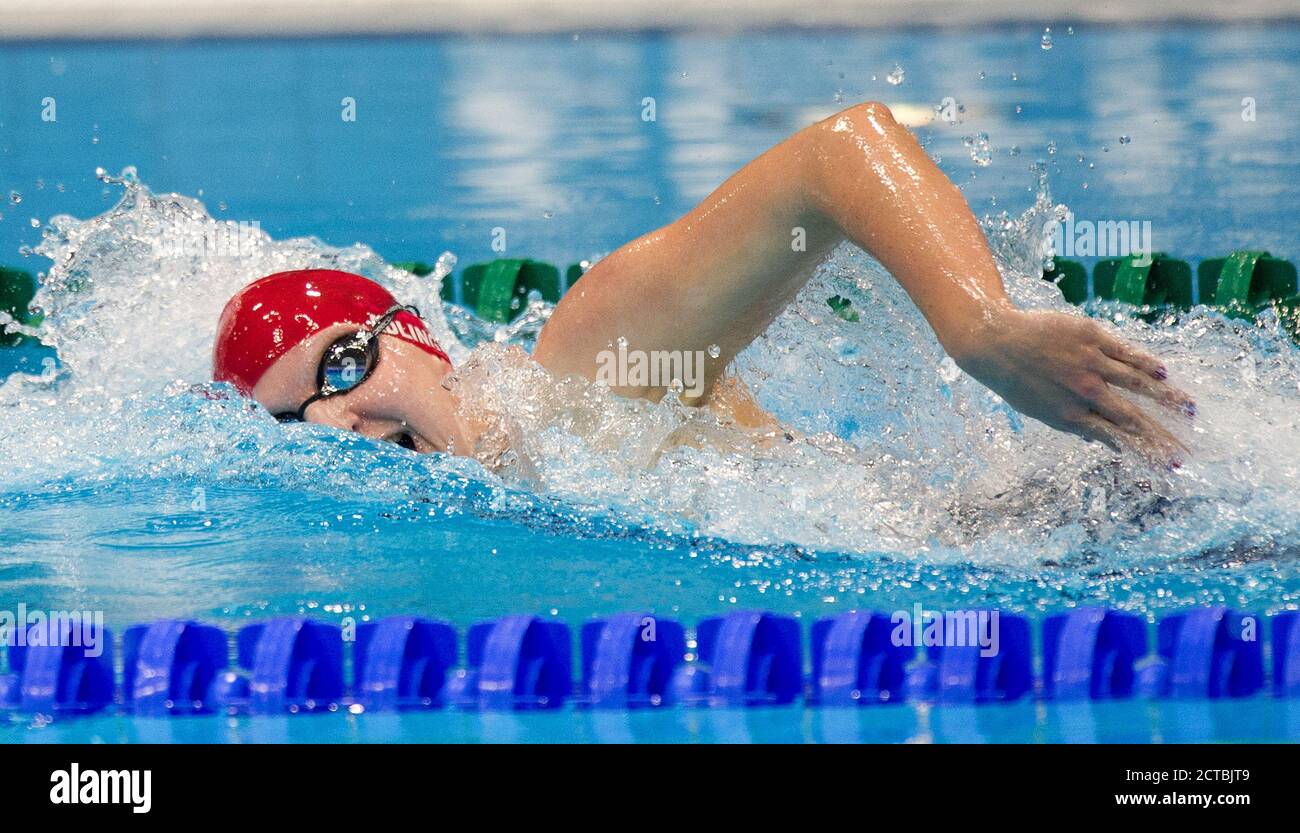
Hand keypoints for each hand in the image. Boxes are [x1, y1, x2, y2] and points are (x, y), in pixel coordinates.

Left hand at [954, 308, 1193, 466]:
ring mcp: (1089, 363)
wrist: (996, 343)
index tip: (1169, 464)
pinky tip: (1164, 374)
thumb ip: (1074, 424)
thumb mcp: (1040, 411)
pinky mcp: (1090, 337)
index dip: (1147, 452)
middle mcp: (1084, 392)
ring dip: (1167, 398)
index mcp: (1072, 416)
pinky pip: (1125, 352)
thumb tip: (1103, 440)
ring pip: (1137, 383)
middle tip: (1188, 451)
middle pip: (1134, 418)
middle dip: (1164, 437)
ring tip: (1190, 410)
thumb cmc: (1017, 380)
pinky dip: (1146, 363)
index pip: (1119, 438)